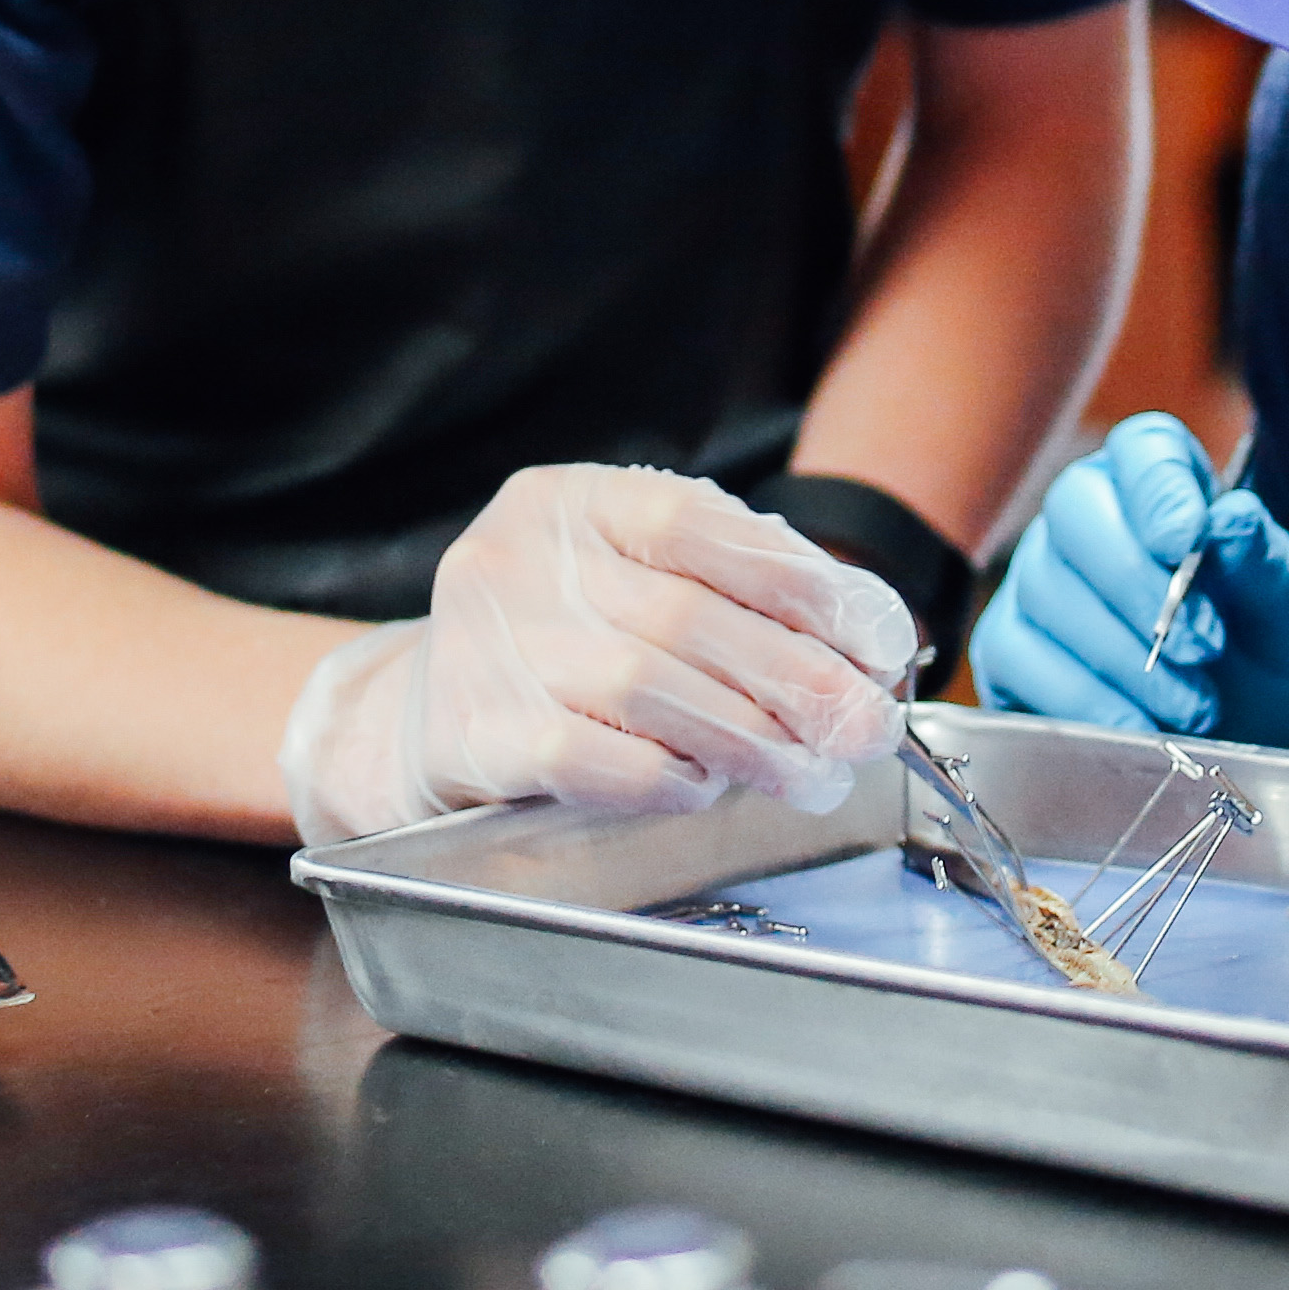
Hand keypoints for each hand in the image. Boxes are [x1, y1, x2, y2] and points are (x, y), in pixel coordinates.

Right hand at [280, 465, 920, 846]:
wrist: (409, 723)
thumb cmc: (554, 652)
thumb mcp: (627, 585)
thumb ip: (734, 596)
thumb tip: (872, 644)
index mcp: (566, 501)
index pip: (700, 524)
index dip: (803, 581)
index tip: (879, 638)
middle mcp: (515, 558)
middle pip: (686, 616)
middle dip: (799, 680)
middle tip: (866, 727)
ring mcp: (484, 644)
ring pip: (648, 689)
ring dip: (752, 741)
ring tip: (811, 775)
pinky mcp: (474, 732)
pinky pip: (594, 760)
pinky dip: (669, 779)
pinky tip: (707, 789)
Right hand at [966, 413, 1288, 748]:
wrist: (1247, 747)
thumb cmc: (1267, 664)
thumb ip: (1267, 564)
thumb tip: (1232, 518)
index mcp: (1165, 486)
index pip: (1143, 448)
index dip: (1158, 487)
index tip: (1187, 542)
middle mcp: (1088, 519)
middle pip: (1074, 509)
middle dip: (1136, 583)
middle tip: (1204, 648)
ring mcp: (1038, 581)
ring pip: (1046, 588)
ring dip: (1124, 655)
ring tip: (1196, 707)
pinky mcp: (1009, 650)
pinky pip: (1017, 657)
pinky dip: (1082, 697)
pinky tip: (1137, 727)